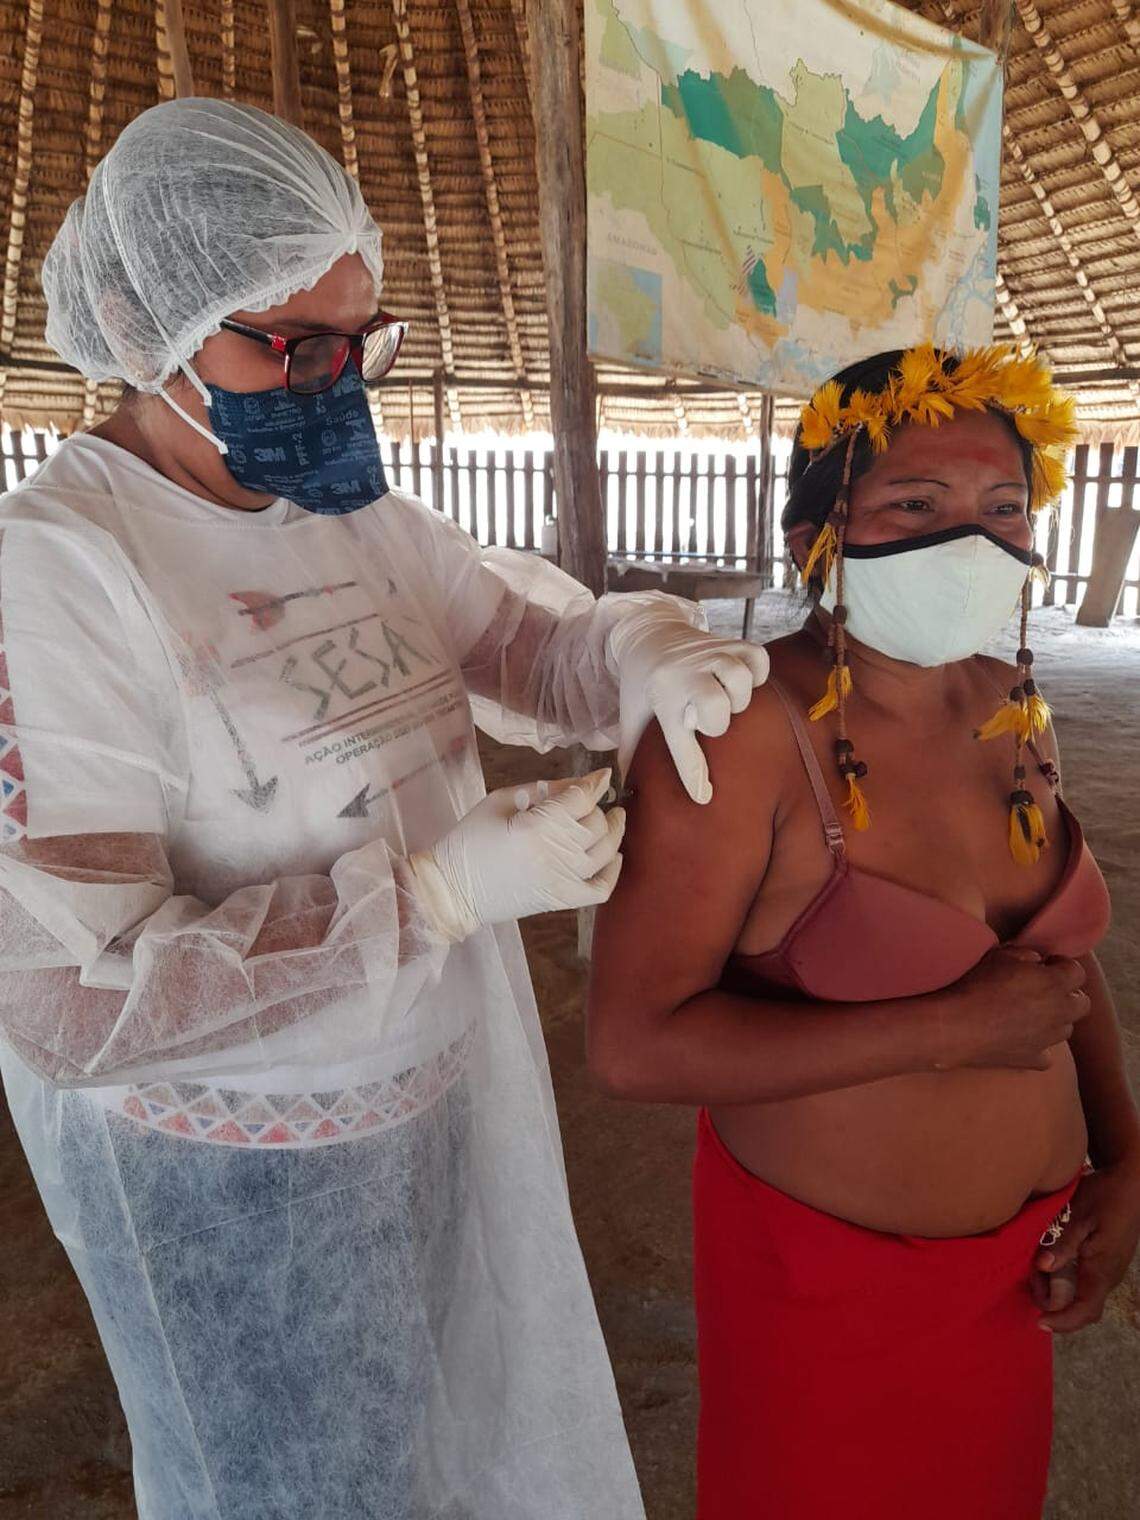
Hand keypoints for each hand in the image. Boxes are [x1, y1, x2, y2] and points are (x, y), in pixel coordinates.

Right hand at [408, 769, 624, 941]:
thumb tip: (579, 783)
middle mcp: (554, 854)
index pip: (580, 799)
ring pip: (605, 852)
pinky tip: (613, 856)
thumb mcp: (500, 802)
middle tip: (591, 802)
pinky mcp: (562, 901)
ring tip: (612, 819)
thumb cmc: (470, 840)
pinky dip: (613, 872)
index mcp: (534, 826)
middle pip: (596, 824)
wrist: (454, 890)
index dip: (595, 783)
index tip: (602, 775)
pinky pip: (601, 889)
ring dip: (614, 832)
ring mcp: (561, 881)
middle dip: (599, 807)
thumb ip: (542, 790)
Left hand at [606, 606, 768, 803]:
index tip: (703, 795)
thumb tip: (628, 791)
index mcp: (661, 695)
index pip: (679, 740)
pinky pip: (758, 659)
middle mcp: (686, 673)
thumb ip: (631, 752)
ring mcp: (711, 654)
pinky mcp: (730, 642)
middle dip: (715, 723)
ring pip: (740, 680)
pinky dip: (757, 673)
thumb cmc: (643, 685)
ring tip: (725, 701)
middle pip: (716, 706)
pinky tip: (742, 682)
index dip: (693, 772)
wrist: (648, 634)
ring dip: (738, 698)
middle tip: (704, 721)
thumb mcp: (630, 717)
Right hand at [938, 948, 1090, 1070]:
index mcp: (1054, 982)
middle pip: (1082, 1003)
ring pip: (1066, 1029)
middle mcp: (1059, 1012)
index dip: (1062, 965)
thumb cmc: (976, 985)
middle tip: (1044, 990)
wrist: (957, 1026)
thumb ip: (1025, 955)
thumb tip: (1036, 960)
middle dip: (1068, 994)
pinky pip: (1046, 1054)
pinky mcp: (1033, 1059)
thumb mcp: (999, 955)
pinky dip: (1038, 1047)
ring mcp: (1048, 1039)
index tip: (1046, 964)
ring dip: (1054, 1020)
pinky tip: (1020, 1039)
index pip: (1077, 972)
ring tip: (1029, 1014)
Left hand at [1032, 1157, 1139, 1332]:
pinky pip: (1087, 1280)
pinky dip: (1066, 1279)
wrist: (1131, 1182)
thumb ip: (1063, 1243)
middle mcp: (1108, 1276)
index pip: (1085, 1311)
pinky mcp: (1107, 1259)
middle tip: (1031, 1284)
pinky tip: (1050, 1261)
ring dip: (1059, 1290)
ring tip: (1036, 1270)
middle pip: (1083, 1307)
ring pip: (1084, 1294)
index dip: (1062, 1321)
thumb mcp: (1080, 1216)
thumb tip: (1044, 1267)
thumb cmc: (1106, 1196)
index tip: (1040, 1321)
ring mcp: (1110, 1268)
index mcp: (1102, 1270)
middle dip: (1055, 1305)